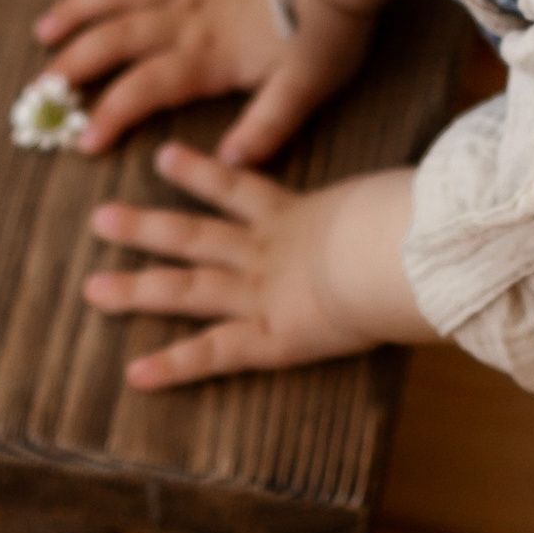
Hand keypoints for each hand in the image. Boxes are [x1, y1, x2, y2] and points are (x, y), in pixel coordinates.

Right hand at [34, 0, 376, 161]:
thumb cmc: (326, 26)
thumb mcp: (305, 89)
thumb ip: (265, 129)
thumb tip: (227, 163)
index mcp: (205, 56)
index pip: (143, 90)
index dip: (110, 116)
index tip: (83, 142)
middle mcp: (184, 17)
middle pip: (114, 41)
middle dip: (73, 66)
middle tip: (40, 90)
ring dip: (77, 10)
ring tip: (44, 31)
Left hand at [84, 146, 426, 386]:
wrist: (405, 253)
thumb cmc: (419, 223)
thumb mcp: (408, 195)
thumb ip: (407, 193)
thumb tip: (442, 180)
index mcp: (302, 216)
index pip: (240, 189)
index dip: (200, 174)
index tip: (164, 157)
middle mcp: (270, 251)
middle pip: (195, 235)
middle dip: (147, 227)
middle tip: (100, 218)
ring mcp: (264, 292)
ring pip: (187, 288)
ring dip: (138, 288)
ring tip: (92, 289)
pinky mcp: (271, 335)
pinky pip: (213, 353)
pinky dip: (174, 365)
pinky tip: (135, 374)